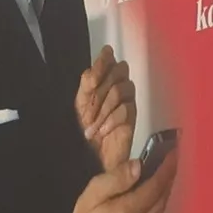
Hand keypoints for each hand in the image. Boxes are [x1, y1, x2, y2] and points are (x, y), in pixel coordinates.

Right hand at [63, 152, 175, 212]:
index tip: (172, 157)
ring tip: (168, 180)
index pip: (153, 188)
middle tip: (173, 165)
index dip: (166, 171)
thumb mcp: (89, 196)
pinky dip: (159, 211)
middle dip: (169, 181)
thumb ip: (114, 180)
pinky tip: (157, 203)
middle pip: (160, 201)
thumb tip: (137, 167)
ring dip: (166, 196)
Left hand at [75, 44, 136, 171]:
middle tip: (87, 112)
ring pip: (122, 89)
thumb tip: (106, 53)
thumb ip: (90, 80)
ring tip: (92, 126)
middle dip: (100, 90)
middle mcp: (115, 85)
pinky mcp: (133, 117)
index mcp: (100, 79)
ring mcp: (126, 100)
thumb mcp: (80, 103)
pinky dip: (111, 120)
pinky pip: (126, 109)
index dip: (102, 62)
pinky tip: (102, 131)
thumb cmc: (81, 131)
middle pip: (118, 71)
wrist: (88, 159)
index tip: (93, 76)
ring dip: (104, 108)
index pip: (108, 60)